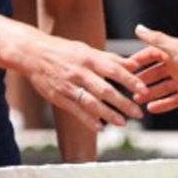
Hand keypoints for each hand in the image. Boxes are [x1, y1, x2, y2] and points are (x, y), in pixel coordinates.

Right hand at [20, 35, 146, 131]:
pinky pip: (75, 110)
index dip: (130, 81)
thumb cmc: (63, 50)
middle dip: (123, 103)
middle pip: (105, 90)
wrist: (32, 53)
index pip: (114, 70)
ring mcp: (68, 85)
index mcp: (89, 58)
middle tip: (139, 114)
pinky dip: (88, 120)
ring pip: (91, 102)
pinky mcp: (58, 96)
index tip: (144, 90)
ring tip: (122, 123)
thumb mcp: (86, 49)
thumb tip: (135, 64)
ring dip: (108, 114)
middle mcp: (80, 72)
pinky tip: (100, 127)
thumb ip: (110, 59)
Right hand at [128, 23, 177, 112]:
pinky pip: (172, 100)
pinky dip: (162, 104)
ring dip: (149, 94)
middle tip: (128, 87)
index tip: (125, 68)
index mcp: (173, 53)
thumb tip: (138, 28)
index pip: (150, 55)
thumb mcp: (175, 49)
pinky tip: (151, 108)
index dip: (138, 61)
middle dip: (141, 80)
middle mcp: (177, 67)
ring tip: (136, 100)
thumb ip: (155, 39)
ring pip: (161, 88)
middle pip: (154, 73)